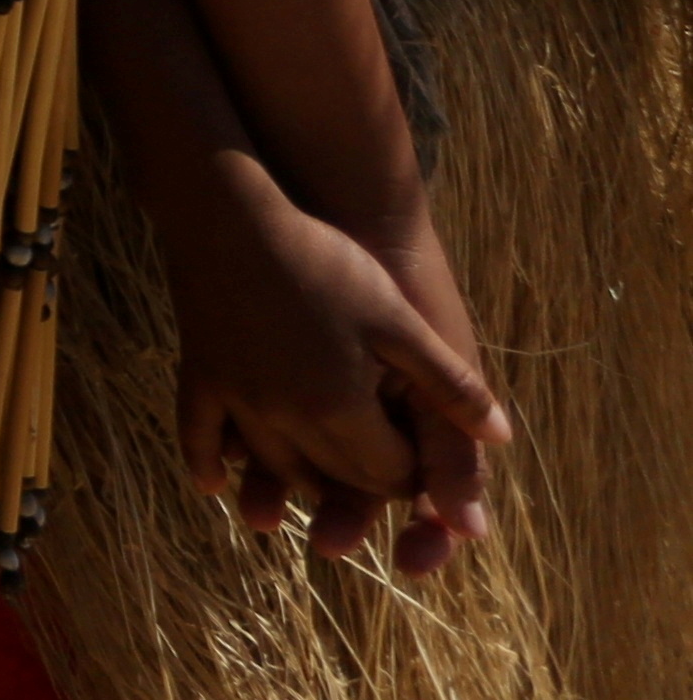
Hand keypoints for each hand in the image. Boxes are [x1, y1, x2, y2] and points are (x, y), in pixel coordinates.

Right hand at [162, 164, 504, 573]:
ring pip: (277, 466)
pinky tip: (218, 484)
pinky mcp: (201, 379)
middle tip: (389, 452)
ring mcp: (236, 402)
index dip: (415, 472)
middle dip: (369, 480)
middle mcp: (284, 419)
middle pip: (336, 478)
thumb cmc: (324, 262)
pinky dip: (208, 465)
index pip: (389, 475)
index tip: (423, 449)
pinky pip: (199, 437)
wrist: (229, 215)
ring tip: (331, 466)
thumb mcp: (399, 319)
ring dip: (307, 480)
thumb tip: (501, 439)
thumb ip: (451, 385)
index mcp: (339, 409)